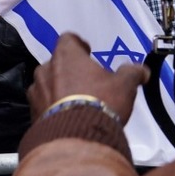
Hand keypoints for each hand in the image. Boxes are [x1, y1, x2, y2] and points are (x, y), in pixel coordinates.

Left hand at [28, 33, 149, 121]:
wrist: (76, 136)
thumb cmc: (100, 102)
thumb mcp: (124, 85)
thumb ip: (131, 73)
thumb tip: (141, 70)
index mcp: (66, 56)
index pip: (68, 39)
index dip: (78, 44)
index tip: (87, 52)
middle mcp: (46, 68)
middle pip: (58, 62)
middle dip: (71, 70)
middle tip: (87, 82)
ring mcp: (36, 89)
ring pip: (48, 82)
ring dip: (59, 87)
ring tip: (77, 101)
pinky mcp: (33, 110)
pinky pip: (43, 102)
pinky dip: (53, 106)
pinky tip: (67, 116)